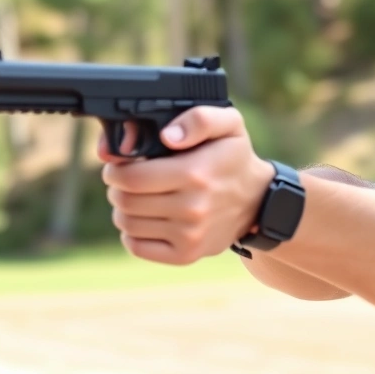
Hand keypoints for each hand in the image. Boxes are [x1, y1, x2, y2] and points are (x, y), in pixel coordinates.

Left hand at [96, 107, 274, 264]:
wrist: (258, 202)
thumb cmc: (234, 158)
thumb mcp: (228, 124)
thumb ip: (199, 119)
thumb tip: (168, 135)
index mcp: (195, 173)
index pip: (131, 178)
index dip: (116, 170)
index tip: (120, 165)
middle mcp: (193, 208)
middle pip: (125, 202)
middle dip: (117, 188)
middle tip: (127, 180)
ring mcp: (190, 235)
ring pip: (128, 224)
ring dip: (123, 210)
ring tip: (137, 198)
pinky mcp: (186, 254)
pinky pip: (138, 247)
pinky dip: (133, 234)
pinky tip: (146, 219)